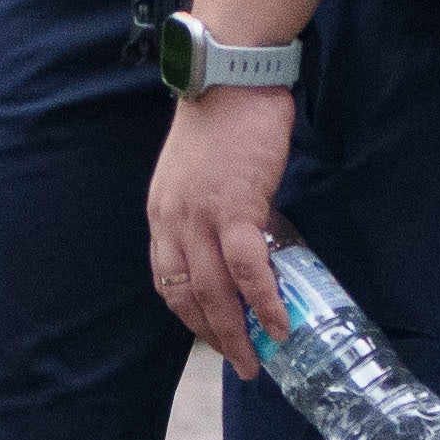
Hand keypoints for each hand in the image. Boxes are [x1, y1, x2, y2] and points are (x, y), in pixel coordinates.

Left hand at [142, 84, 295, 368]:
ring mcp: (200, 218)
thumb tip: (238, 234)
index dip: (190, 313)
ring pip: (214, 292)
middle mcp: (172, 221)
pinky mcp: (235, 208)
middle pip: (188, 296)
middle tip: (240, 364)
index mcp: (162, 213)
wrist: (231, 76)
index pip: (167, 279)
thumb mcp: (198, 169)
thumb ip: (206, 205)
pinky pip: (247, 269)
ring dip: (235, 334)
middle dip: (213, 337)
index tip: (213, 334)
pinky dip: (262, 302)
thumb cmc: (223, 116)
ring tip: (256, 360)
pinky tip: (277, 324)